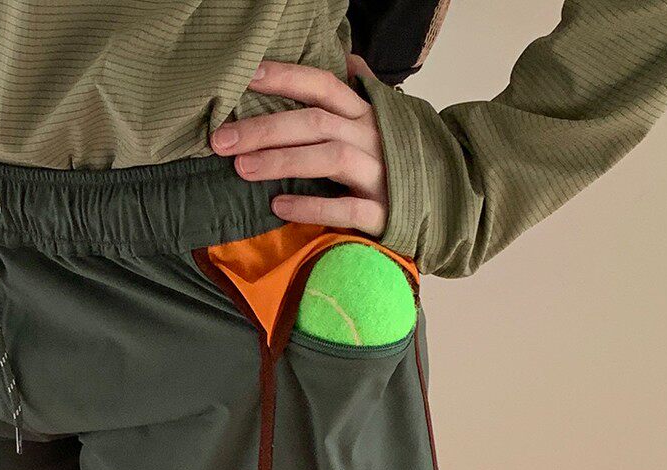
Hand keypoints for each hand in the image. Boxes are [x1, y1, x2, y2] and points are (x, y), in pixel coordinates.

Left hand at [211, 54, 389, 235]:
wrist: (444, 206)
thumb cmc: (396, 166)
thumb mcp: (382, 125)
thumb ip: (359, 96)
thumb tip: (347, 59)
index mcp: (367, 115)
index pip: (323, 86)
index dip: (285, 78)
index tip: (245, 77)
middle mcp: (373, 138)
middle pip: (316, 122)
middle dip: (266, 128)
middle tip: (222, 140)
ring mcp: (381, 174)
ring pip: (330, 158)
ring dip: (283, 161)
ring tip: (242, 169)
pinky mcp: (384, 212)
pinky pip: (346, 208)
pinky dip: (311, 206)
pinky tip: (279, 206)